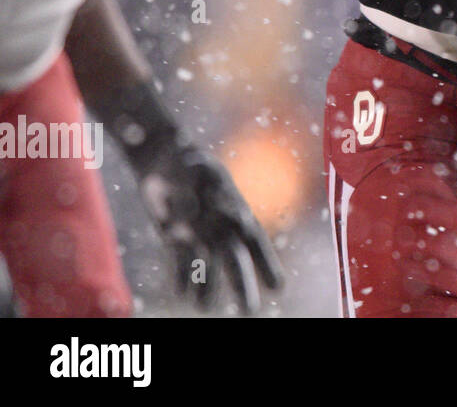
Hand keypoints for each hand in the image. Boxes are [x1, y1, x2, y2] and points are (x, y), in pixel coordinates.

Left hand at [134, 143, 284, 314]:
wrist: (163, 157)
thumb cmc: (186, 161)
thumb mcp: (196, 169)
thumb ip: (203, 199)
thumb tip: (210, 215)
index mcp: (235, 209)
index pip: (255, 241)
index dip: (266, 264)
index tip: (278, 287)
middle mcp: (221, 225)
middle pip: (234, 260)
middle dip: (242, 286)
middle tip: (250, 313)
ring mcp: (198, 232)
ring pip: (207, 265)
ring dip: (208, 287)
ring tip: (205, 308)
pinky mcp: (175, 236)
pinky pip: (180, 261)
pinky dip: (181, 277)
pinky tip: (182, 294)